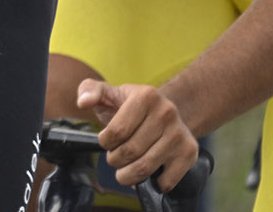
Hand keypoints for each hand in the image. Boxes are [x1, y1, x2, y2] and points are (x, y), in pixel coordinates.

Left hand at [77, 79, 197, 192]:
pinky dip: (153, 183)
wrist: (164, 113)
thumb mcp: (108, 93)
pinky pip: (166, 181)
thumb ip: (89, 90)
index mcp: (146, 95)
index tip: (107, 140)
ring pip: (145, 168)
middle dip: (115, 159)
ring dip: (128, 174)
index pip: (116, 132)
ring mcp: (179, 133)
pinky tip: (150, 171)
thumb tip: (83, 102)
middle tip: (116, 155)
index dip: (105, 142)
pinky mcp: (189, 152)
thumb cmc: (130, 107)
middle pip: (129, 152)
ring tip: (126, 167)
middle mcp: (167, 112)